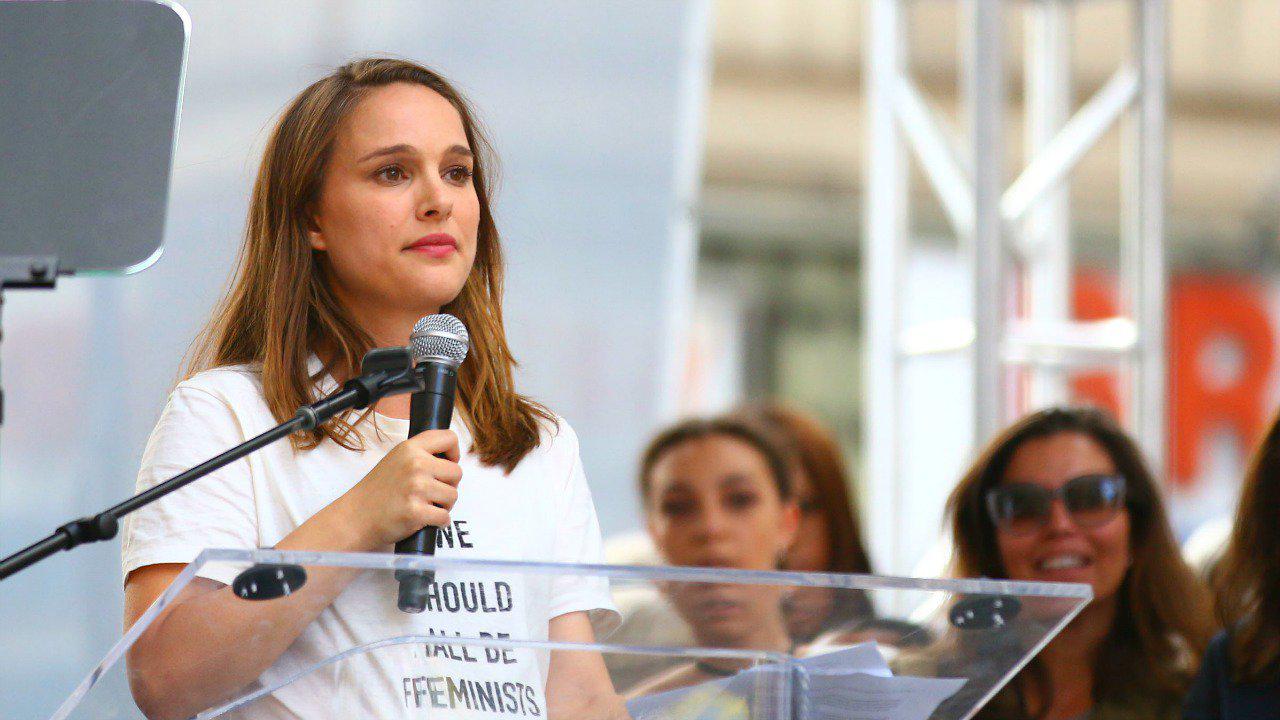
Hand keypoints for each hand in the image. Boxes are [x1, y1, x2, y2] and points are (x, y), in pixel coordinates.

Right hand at [326, 429, 461, 549]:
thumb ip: (420, 454)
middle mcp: (415, 464)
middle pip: (457, 472)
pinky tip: (424, 519)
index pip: (449, 438)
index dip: (454, 453)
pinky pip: (444, 517)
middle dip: (449, 485)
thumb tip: (449, 459)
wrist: (355, 516)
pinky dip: (438, 522)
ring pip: (453, 496)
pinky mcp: (416, 511)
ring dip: (444, 505)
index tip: (448, 464)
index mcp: (410, 448)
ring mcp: (416, 488)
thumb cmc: (376, 491)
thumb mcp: (396, 459)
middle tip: (432, 493)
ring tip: (425, 506)